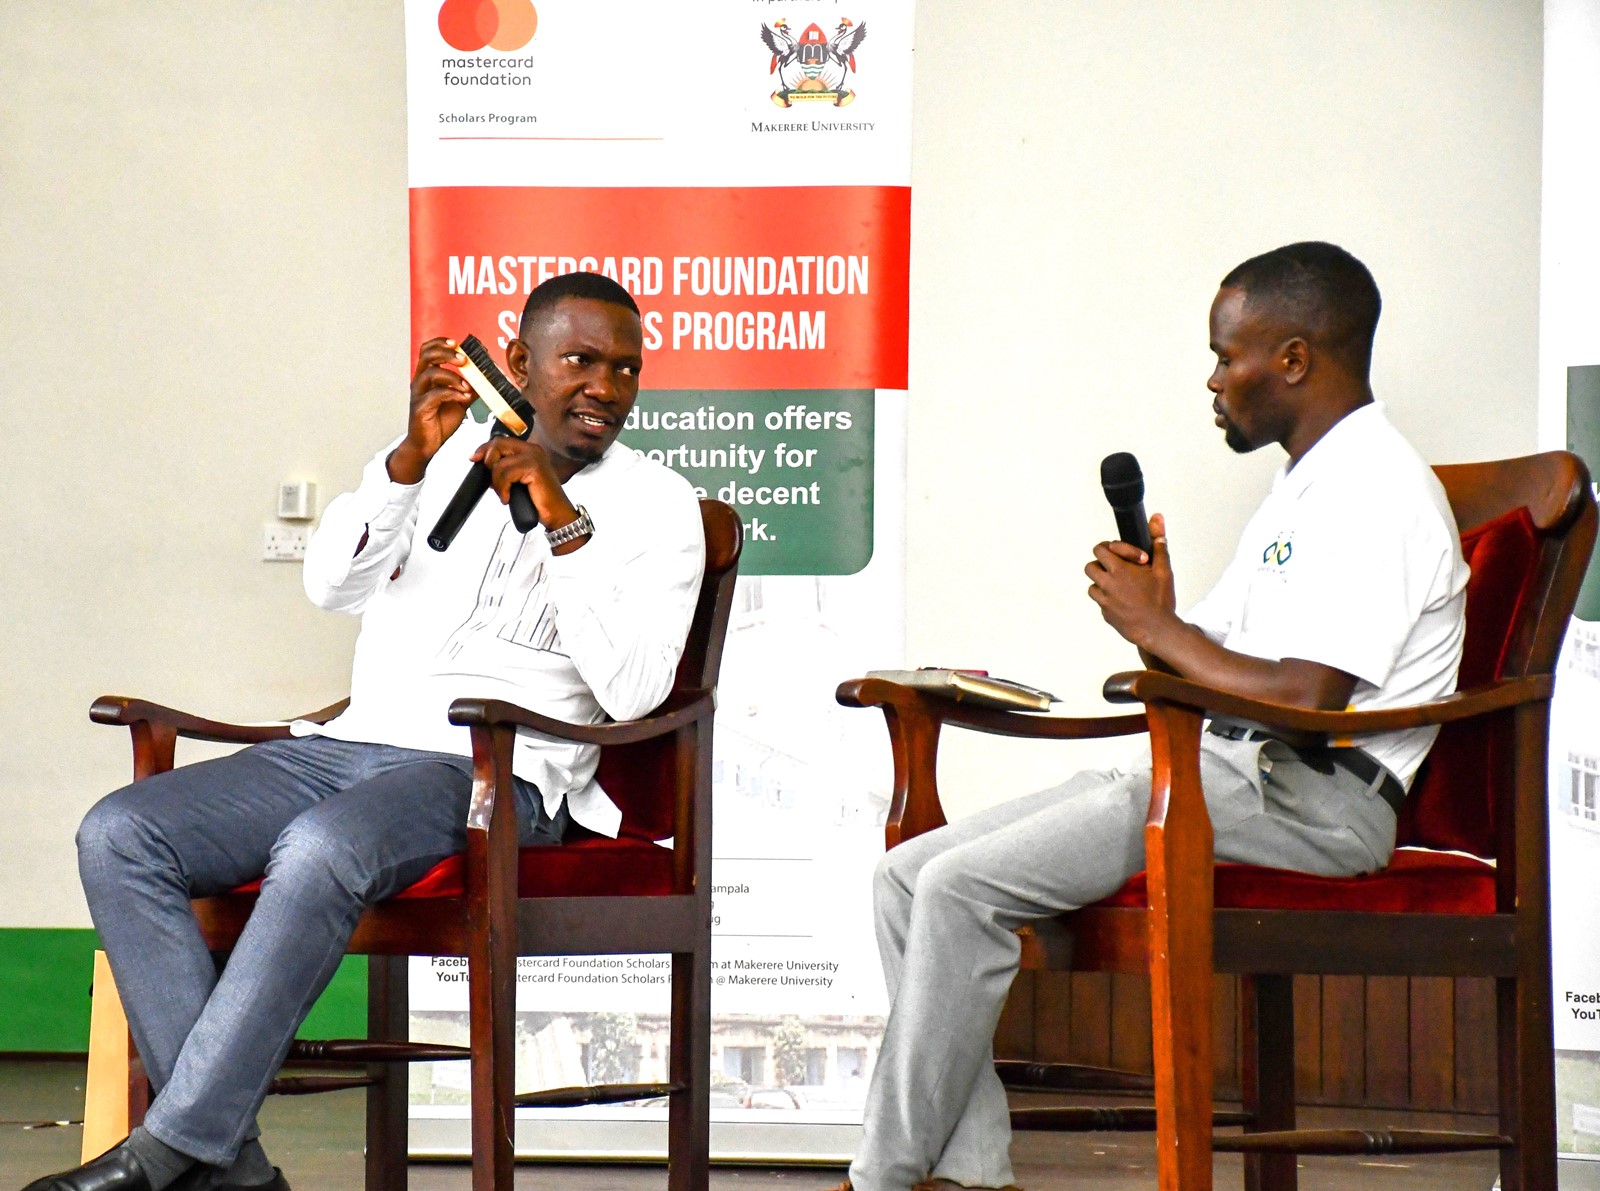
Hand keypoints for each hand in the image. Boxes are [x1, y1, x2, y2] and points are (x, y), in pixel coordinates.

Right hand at [387, 338, 475, 483]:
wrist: (428, 444)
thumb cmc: (439, 421)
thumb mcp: (460, 401)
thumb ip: (470, 388)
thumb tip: (488, 379)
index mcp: (427, 376)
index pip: (428, 350)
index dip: (441, 343)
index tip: (457, 343)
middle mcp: (420, 382)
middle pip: (427, 356)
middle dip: (446, 353)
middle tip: (463, 360)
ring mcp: (418, 394)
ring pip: (431, 374)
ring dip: (453, 376)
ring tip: (467, 386)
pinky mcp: (420, 408)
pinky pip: (435, 395)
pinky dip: (452, 393)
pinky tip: (463, 398)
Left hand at [471, 437, 580, 531]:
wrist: (556, 514)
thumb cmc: (539, 500)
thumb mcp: (518, 480)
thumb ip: (505, 470)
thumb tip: (486, 467)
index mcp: (529, 450)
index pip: (500, 441)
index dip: (484, 449)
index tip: (474, 459)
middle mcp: (533, 450)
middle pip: (498, 445)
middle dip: (488, 463)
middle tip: (492, 482)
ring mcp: (534, 457)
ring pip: (499, 464)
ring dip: (497, 484)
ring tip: (504, 495)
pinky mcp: (534, 468)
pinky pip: (506, 474)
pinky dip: (503, 488)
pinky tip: (508, 498)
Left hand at [1085, 512, 1176, 650]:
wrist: (1158, 630)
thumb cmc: (1161, 600)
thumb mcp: (1163, 568)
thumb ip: (1157, 541)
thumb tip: (1157, 518)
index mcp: (1119, 570)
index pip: (1101, 549)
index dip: (1114, 548)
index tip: (1130, 557)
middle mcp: (1107, 584)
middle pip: (1091, 565)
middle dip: (1104, 563)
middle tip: (1119, 566)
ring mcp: (1104, 601)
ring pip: (1092, 584)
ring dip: (1103, 581)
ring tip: (1122, 583)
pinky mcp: (1105, 614)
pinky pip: (1100, 601)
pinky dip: (1107, 598)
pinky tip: (1124, 599)